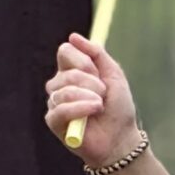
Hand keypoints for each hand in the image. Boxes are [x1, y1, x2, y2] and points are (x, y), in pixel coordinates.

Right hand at [45, 33, 140, 163]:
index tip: (98, 73)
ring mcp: (55, 103)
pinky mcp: (53, 122)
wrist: (121, 138)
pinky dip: (79, 108)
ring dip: (88, 97)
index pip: (65, 51)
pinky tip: (93, 111)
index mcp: (72, 71)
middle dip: (91, 82)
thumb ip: (96, 53)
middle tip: (103, 94)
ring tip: (100, 106)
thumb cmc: (118, 107)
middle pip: (66, 72)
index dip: (83, 60)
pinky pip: (59, 109)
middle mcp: (60, 85)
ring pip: (63, 90)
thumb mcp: (113, 74)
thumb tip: (72, 36)